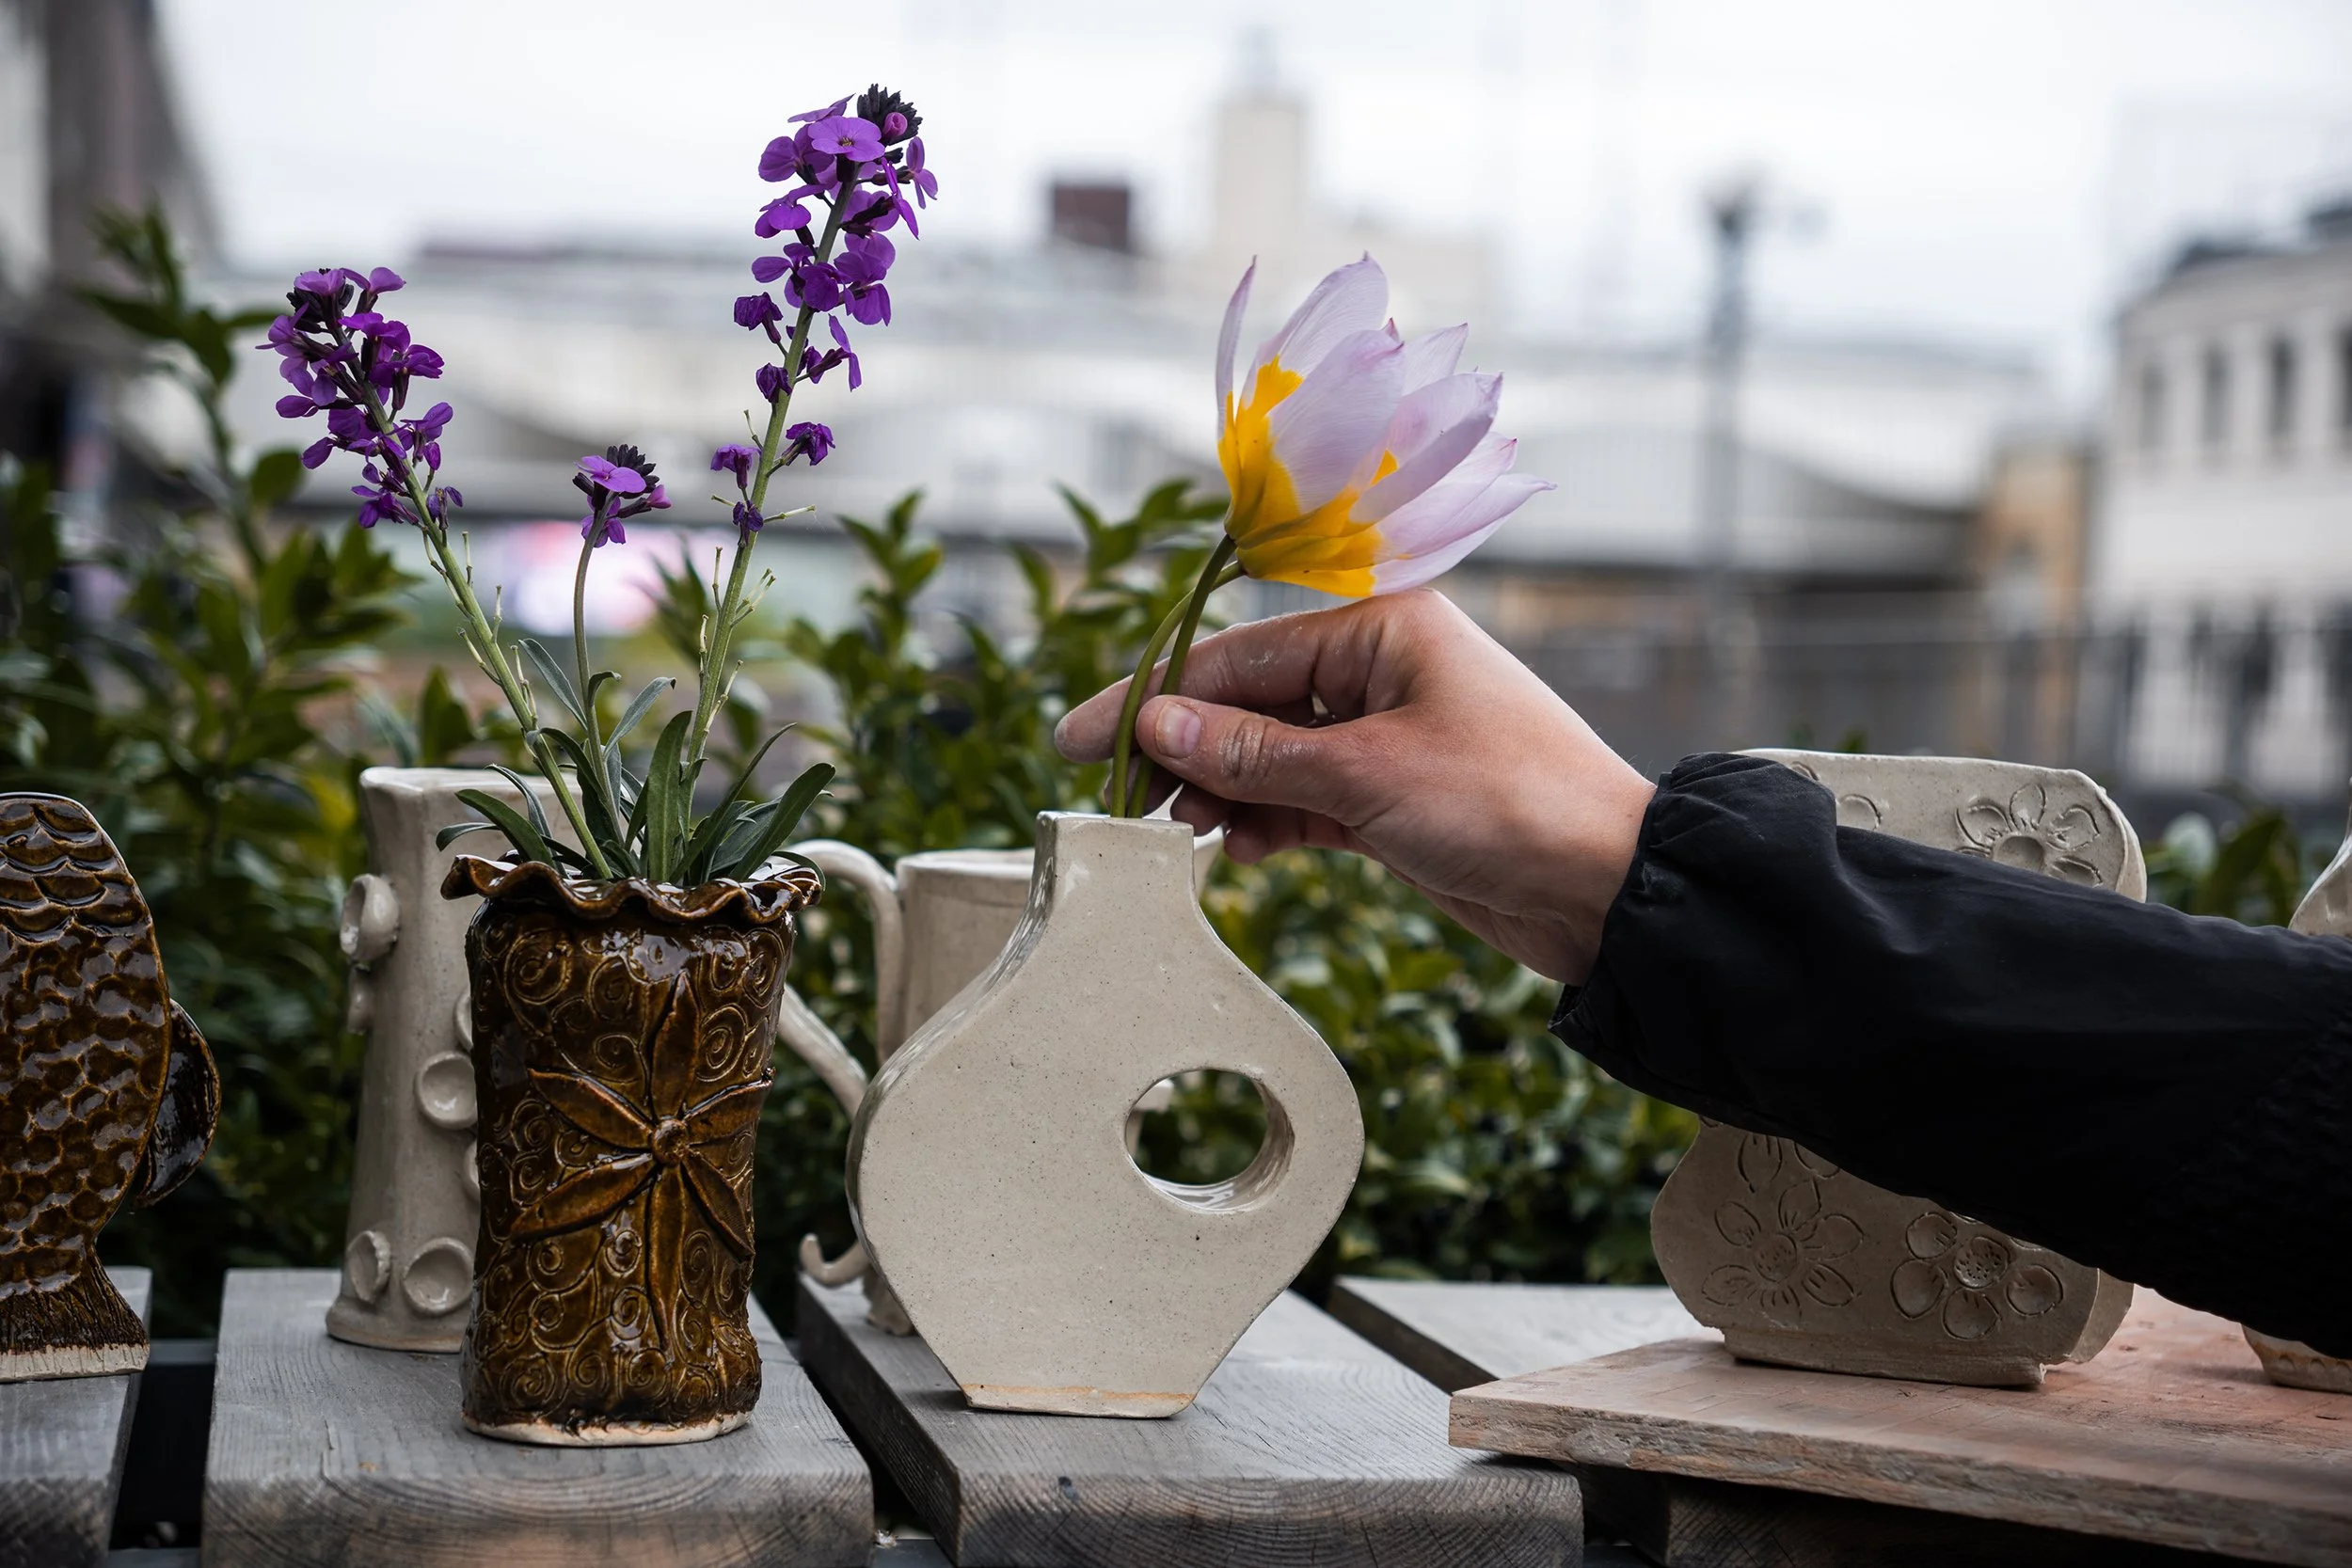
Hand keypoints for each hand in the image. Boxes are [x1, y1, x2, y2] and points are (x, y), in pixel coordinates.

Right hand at [1054, 590, 1654, 981]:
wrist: (1609, 888)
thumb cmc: (1507, 803)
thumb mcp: (1366, 775)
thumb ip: (1253, 753)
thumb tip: (1155, 723)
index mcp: (1380, 629)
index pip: (1238, 657)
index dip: (1153, 698)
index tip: (1081, 741)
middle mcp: (1380, 671)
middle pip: (1247, 704)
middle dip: (1185, 752)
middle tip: (1121, 805)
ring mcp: (1386, 737)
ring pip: (1270, 757)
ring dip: (1222, 795)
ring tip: (1177, 835)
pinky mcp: (1393, 800)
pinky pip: (1304, 801)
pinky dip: (1266, 825)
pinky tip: (1236, 850)